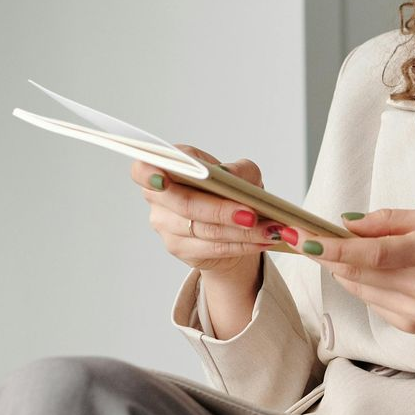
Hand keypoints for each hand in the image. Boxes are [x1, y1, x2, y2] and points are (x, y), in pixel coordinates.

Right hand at [133, 145, 288, 276]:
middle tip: (251, 214)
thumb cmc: (230, 190)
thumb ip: (237, 170)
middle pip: (185, 204)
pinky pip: (213, 248)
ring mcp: (165, 225)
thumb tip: (229, 176)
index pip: (144, 170)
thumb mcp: (241, 174)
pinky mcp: (179, 248)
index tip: (164, 178)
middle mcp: (158, 196)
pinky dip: (242, 245)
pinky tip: (263, 240)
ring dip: (242, 232)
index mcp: (165, 167)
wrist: (231, 223)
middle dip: (221, 210)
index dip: (150, 174)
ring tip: (271, 229)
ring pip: (204, 229)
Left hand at [311, 207, 414, 343]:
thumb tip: (347, 223)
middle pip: (357, 272)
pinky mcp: (409, 326)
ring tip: (343, 252)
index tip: (305, 238)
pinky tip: (378, 274)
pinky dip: (364, 285)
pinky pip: (371, 302)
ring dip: (343, 269)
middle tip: (305, 237)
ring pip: (358, 288)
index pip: (373, 253)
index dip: (334, 248)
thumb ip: (390, 219)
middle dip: (326, 254)